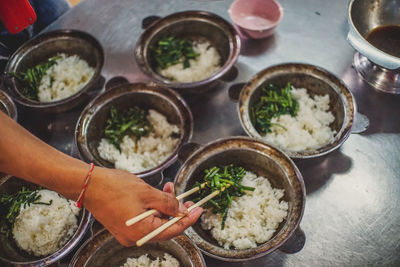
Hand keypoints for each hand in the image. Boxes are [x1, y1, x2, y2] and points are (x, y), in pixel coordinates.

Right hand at [84, 167, 202, 245]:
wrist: (88, 184)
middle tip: (186, 197)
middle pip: (164, 226)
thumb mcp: (147, 193)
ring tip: (168, 188)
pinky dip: (152, 208)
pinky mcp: (123, 226)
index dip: (188, 219)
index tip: (199, 209)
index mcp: (141, 232)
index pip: (173, 230)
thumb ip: (167, 203)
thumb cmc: (114, 187)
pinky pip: (144, 219)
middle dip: (176, 210)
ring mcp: (128, 233)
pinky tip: (156, 194)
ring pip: (154, 221)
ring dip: (164, 206)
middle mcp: (135, 238)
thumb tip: (181, 210)